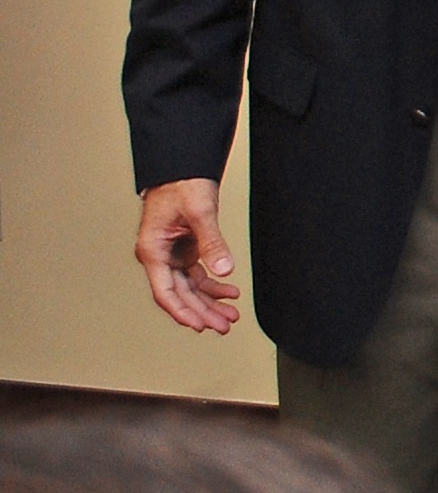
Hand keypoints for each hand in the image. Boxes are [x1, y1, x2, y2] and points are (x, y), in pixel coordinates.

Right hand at [136, 179, 238, 333]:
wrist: (182, 167)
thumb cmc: (181, 184)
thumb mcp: (200, 213)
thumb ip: (211, 243)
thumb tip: (224, 270)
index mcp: (152, 251)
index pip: (166, 292)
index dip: (183, 311)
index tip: (199, 326)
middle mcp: (159, 256)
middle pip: (180, 294)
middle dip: (202, 311)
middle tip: (223, 325)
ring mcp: (171, 254)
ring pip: (189, 287)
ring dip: (209, 301)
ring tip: (230, 314)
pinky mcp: (184, 249)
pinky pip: (196, 274)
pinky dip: (213, 284)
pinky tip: (229, 291)